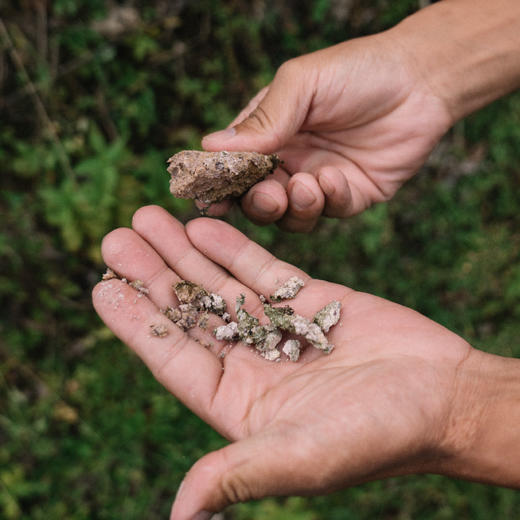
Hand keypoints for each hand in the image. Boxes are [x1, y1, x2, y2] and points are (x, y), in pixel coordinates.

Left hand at [93, 206, 519, 518]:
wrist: (445, 398)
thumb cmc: (380, 436)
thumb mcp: (304, 458)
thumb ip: (240, 473)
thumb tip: (180, 515)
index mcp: (239, 404)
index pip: (173, 359)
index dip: (136, 324)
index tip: (101, 288)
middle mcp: (252, 363)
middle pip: (189, 314)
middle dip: (152, 275)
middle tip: (115, 238)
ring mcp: (278, 327)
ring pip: (220, 285)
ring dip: (184, 253)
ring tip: (149, 218)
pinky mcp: (309, 299)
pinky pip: (262, 270)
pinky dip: (232, 248)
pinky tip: (202, 225)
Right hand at [201, 33, 451, 230]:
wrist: (421, 81)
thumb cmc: (357, 72)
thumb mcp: (303, 84)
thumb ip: (263, 118)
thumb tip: (211, 147)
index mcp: (269, 135)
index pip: (235, 168)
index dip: (221, 186)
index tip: (210, 199)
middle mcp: (290, 162)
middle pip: (257, 201)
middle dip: (259, 204)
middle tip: (270, 194)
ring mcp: (319, 183)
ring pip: (291, 217)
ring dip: (294, 207)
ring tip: (309, 184)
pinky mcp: (350, 197)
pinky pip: (330, 213)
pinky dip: (331, 200)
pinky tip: (338, 177)